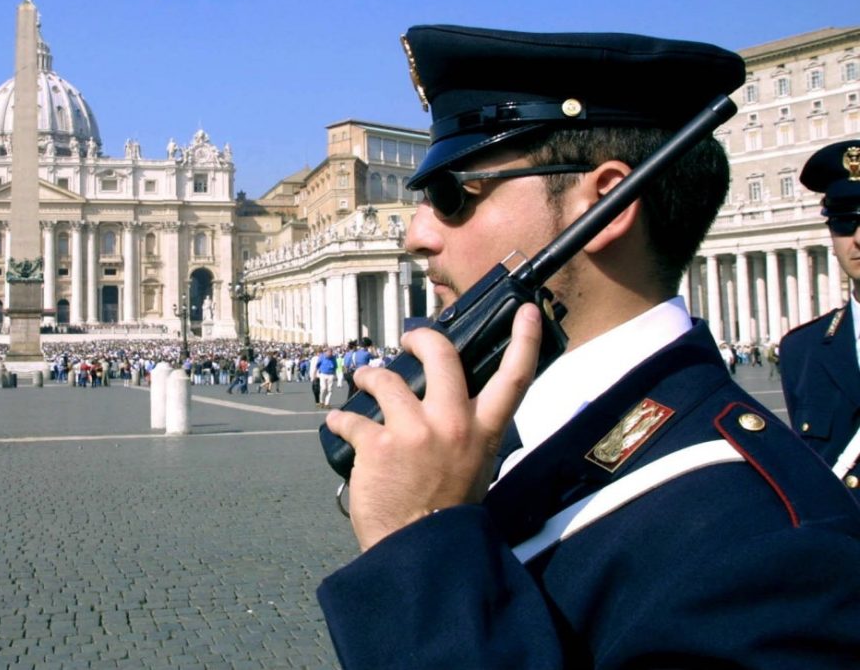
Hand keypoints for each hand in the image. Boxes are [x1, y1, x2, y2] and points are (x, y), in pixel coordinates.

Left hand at [325, 303, 541, 550]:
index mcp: (484, 431)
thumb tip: (451, 410)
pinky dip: (340, 419)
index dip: (525, 340)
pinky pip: (351, 417)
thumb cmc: (447, 515)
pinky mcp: (378, 444)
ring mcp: (415, 431)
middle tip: (409, 339)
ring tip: (363, 380)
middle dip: (421, 338)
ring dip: (369, 376)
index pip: (515, 378)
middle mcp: (453, 424)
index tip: (528, 311)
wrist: (422, 554)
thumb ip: (468, 434)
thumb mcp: (475, 468)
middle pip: (441, 355)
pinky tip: (337, 423)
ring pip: (386, 379)